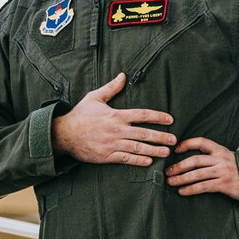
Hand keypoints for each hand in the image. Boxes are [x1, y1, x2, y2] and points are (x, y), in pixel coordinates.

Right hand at [50, 72, 175, 166]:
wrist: (63, 134)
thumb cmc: (80, 115)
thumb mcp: (94, 98)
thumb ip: (111, 88)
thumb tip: (123, 76)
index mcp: (116, 115)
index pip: (142, 115)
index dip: (158, 117)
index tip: (170, 120)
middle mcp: (117, 130)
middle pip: (144, 133)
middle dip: (161, 137)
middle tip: (174, 140)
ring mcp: (113, 144)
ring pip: (138, 148)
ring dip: (154, 150)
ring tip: (166, 152)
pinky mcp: (107, 156)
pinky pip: (126, 159)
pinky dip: (138, 160)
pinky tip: (149, 162)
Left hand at [164, 138, 238, 201]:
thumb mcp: (231, 159)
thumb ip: (217, 159)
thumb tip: (198, 162)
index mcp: (221, 150)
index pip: (201, 142)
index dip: (187, 144)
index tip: (176, 149)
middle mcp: (221, 159)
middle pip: (195, 160)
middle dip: (178, 166)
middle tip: (167, 172)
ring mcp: (222, 172)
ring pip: (197, 174)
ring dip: (181, 178)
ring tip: (171, 182)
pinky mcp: (224, 184)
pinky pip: (203, 186)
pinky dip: (191, 189)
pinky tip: (182, 192)